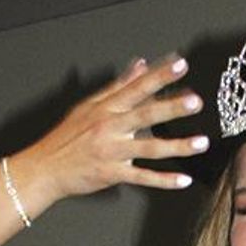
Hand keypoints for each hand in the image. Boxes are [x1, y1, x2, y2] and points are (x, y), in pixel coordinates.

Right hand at [15, 54, 208, 205]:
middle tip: (194, 102)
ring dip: (177, 146)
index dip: (158, 76)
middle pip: (144, 115)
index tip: (180, 66)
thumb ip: (118, 86)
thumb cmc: (66, 137)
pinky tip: (182, 179)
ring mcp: (111, 152)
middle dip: (171, 108)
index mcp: (105, 108)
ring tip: (200, 142)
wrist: (45, 168)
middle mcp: (109, 128)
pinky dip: (164, 180)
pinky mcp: (111, 174)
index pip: (136, 87)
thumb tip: (140, 65)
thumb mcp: (89, 106)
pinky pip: (142, 177)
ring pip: (148, 148)